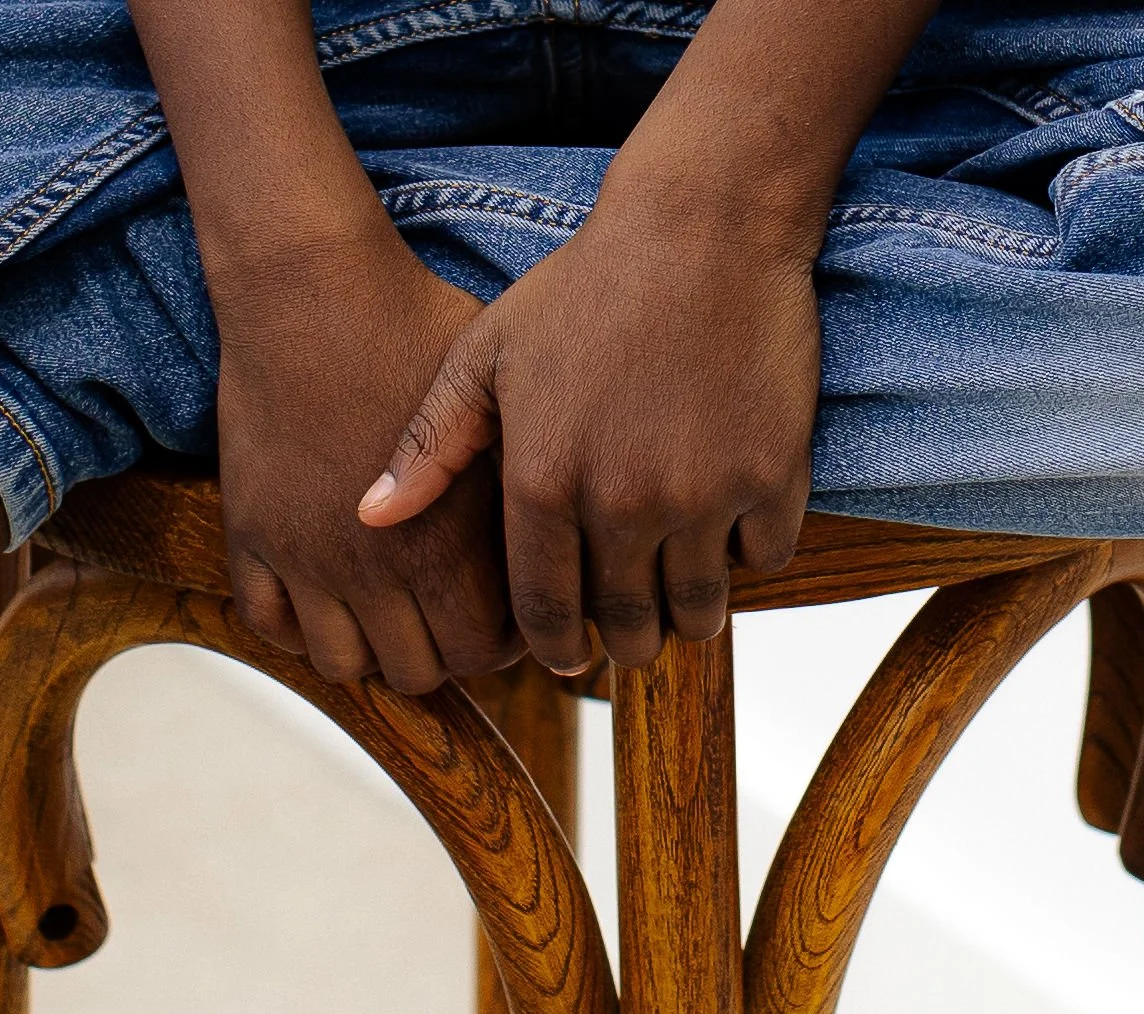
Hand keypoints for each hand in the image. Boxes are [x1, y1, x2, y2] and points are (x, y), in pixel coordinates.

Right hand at [215, 232, 524, 691]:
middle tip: (461, 619)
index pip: (487, 651)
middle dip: (449, 654)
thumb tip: (576, 542)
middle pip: (421, 671)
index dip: (510, 643)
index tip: (514, 614)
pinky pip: (269, 624)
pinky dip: (301, 630)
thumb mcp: (501, 404)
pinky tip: (336, 602)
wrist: (311, 289)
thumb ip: (526, 487)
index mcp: (446, 542)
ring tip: (402, 616)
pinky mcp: (250, 534)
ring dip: (377, 652)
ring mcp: (306, 555)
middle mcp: (375, 565)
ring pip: (344, 663)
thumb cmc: (420, 329)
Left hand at [357, 210, 819, 670]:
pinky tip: (733, 529)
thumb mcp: (486, 353)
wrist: (704, 226)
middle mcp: (622, 504)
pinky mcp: (773, 474)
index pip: (546, 613)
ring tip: (685, 602)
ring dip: (690, 615)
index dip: (557, 649)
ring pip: (701, 609)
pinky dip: (752, 554)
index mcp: (544, 484)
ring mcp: (703, 494)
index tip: (568, 656)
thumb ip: (430, 445)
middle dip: (625, 644)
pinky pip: (766, 558)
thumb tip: (370, 520)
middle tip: (630, 636)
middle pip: (629, 628)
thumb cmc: (587, 285)